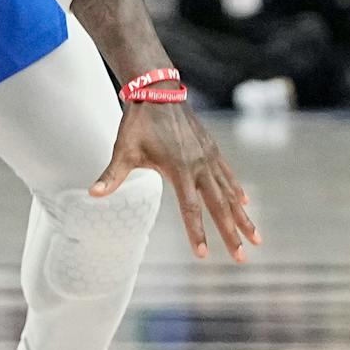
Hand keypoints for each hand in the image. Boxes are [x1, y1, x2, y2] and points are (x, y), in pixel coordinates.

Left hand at [93, 102, 258, 261]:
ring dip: (243, 216)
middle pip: (218, 206)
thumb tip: (93, 194)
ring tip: (256, 238)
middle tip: (241, 258)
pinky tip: (244, 202)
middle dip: (231, 234)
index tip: (203, 255)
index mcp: (179, 169)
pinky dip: (237, 191)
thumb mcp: (123, 150)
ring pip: (229, 193)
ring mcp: (209, 157)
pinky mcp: (212, 149)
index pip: (190, 209)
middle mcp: (199, 165)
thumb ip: (112, 176)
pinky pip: (228, 175)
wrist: (158, 91)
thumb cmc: (138, 123)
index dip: (196, 232)